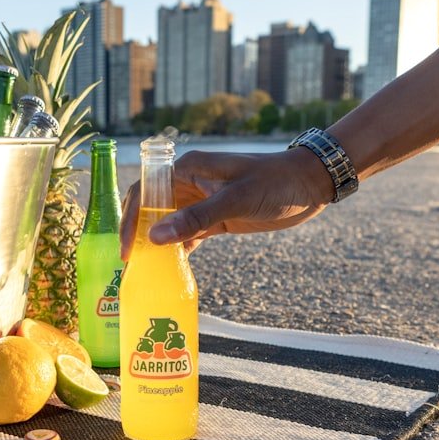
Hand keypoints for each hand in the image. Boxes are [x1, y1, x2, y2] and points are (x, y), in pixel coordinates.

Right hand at [119, 147, 336, 258]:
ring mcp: (202, 201)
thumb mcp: (236, 199)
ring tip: (144, 270)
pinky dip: (178, 249)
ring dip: (156, 244)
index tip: (127, 248)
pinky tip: (170, 268)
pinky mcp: (216, 218)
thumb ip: (196, 217)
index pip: (145, 192)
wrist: (311, 184)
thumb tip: (154, 236)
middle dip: (137, 233)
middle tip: (129, 263)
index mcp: (188, 169)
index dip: (130, 219)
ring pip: (167, 224)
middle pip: (151, 209)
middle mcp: (190, 183)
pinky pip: (188, 234)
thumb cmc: (275, 182)